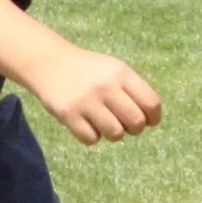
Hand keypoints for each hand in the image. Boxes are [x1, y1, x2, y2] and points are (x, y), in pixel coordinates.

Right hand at [25, 46, 160, 145]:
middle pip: (136, 123)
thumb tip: (149, 120)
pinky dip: (91, 136)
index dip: (153, 118)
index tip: (147, 120)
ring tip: (103, 123)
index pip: (151, 103)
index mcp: (121, 73)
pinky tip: (86, 123)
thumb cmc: (88, 70)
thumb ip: (133, 90)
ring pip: (115, 134)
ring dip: (112, 133)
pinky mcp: (68, 114)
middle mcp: (106, 86)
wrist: (48, 63)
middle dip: (134, 128)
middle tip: (124, 123)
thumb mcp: (114, 70)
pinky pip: (91, 139)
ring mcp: (86, 101)